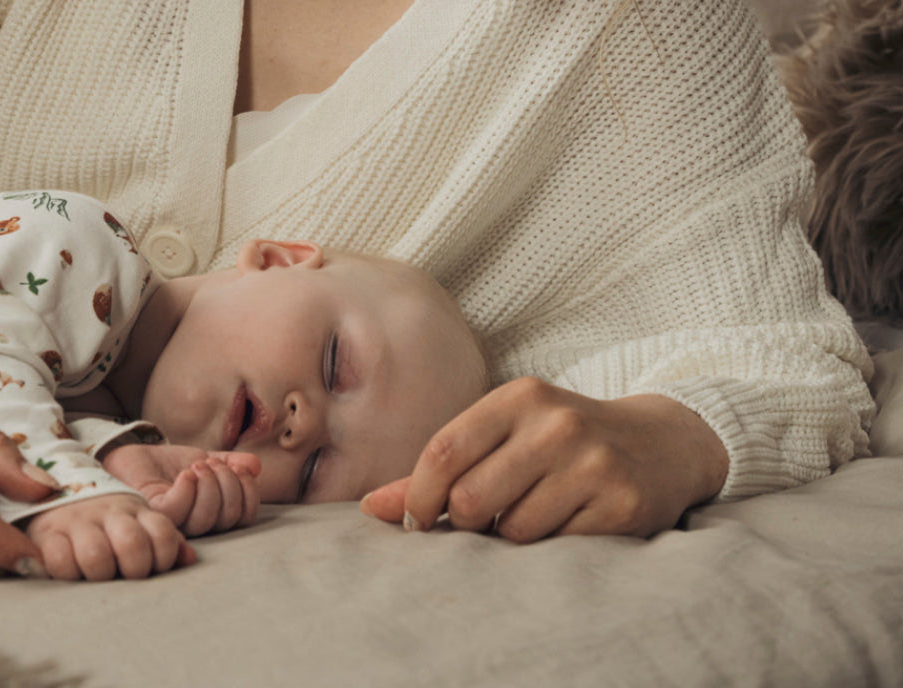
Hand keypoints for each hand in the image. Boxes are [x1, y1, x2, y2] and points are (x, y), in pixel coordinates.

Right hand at [26, 493, 193, 580]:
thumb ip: (166, 541)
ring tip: (97, 575)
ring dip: (100, 574)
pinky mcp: (46, 532)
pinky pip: (60, 560)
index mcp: (137, 510)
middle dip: (134, 569)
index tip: (153, 567)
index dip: (164, 558)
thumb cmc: (105, 521)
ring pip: (96, 556)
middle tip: (126, 575)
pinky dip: (68, 573)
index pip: (164, 534)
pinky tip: (72, 571)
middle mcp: (109, 512)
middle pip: (133, 544)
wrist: (52, 491)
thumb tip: (189, 559)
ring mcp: (77, 520)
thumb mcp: (137, 524)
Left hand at [102, 444, 260, 535]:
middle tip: (212, 464)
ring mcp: (175, 523)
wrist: (134, 454)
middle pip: (227, 518)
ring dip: (209, 485)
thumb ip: (232, 463)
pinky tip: (185, 473)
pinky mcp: (154, 514)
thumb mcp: (207, 458)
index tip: (241, 469)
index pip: (244, 517)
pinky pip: (178, 510)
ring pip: (205, 518)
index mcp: (214, 513)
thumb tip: (255, 467)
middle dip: (228, 484)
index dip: (250, 494)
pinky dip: (188, 489)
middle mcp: (196, 524)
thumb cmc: (169, 463)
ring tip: (198, 466)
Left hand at [360, 377, 728, 541]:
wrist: (662, 445)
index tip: (418, 521)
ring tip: (533, 515)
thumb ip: (436, 471)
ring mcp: (593, 462)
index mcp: (518, 398)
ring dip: (511, 538)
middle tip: (482, 521)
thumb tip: (370, 509)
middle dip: (466, 523)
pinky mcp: (623, 503)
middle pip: (471, 499)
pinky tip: (568, 522)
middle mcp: (556, 423)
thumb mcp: (503, 437)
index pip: (443, 452)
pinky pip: (557, 546)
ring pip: (513, 530)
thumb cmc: (560, 444)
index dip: (418, 497)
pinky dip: (550, 546)